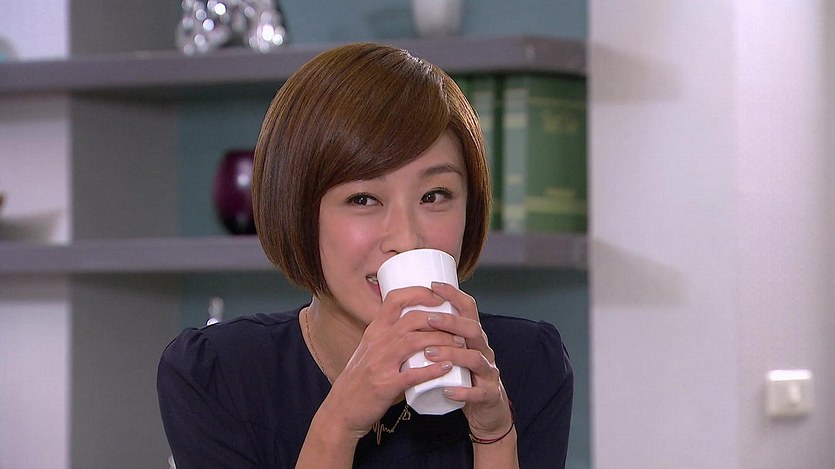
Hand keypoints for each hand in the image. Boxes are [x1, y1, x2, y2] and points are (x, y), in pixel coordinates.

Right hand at [321, 286, 465, 438]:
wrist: (341, 409)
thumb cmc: (359, 380)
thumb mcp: (369, 350)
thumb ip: (390, 338)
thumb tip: (418, 326)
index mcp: (374, 331)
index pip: (395, 300)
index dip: (419, 293)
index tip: (438, 296)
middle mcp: (377, 343)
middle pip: (412, 319)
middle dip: (439, 319)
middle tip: (457, 325)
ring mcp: (380, 363)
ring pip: (415, 342)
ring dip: (441, 340)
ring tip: (459, 343)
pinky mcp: (385, 386)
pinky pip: (413, 374)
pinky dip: (433, 369)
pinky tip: (448, 367)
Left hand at [424, 282, 513, 439]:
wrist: (487, 410)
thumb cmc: (463, 377)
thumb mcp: (454, 351)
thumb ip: (439, 335)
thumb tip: (407, 312)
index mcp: (474, 337)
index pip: (468, 309)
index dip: (453, 295)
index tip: (433, 285)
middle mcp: (484, 350)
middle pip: (473, 329)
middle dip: (451, 322)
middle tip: (428, 320)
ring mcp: (489, 372)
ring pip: (475, 358)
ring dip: (452, 354)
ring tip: (429, 353)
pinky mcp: (489, 395)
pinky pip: (478, 392)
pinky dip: (462, 392)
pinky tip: (446, 390)